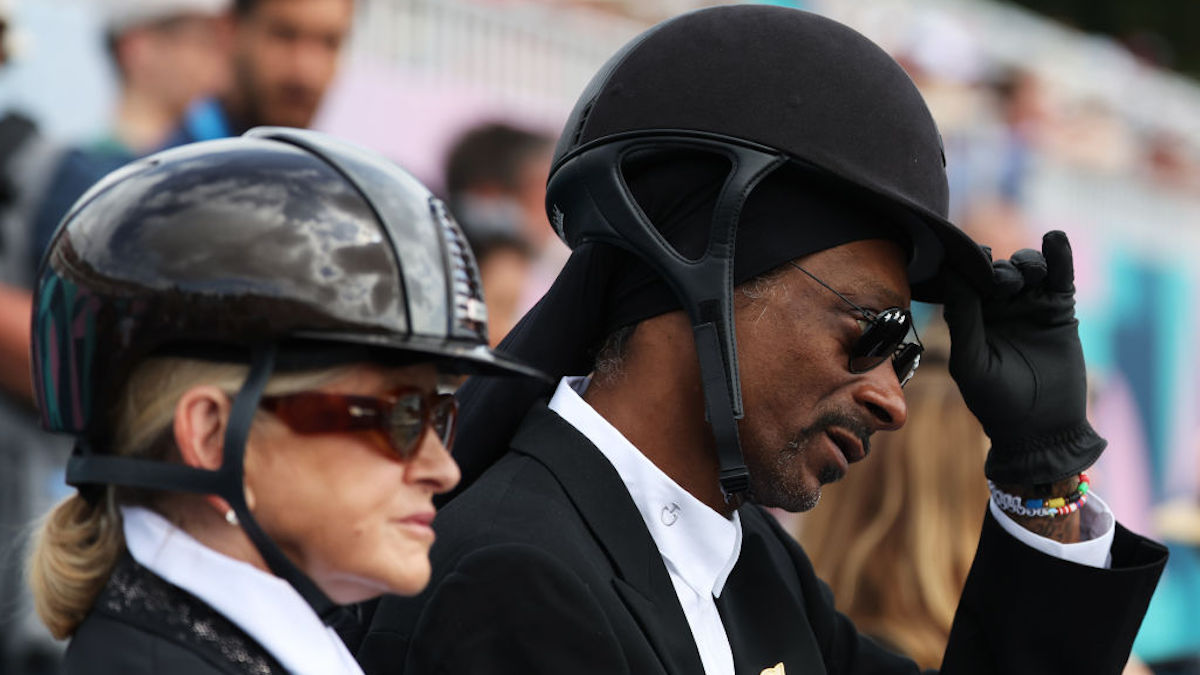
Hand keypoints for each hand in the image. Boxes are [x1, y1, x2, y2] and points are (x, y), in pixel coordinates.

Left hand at [942, 231, 1104, 484]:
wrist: (1041, 429)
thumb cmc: (995, 402)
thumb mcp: (971, 361)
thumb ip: (964, 319)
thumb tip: (954, 275)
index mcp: (969, 318)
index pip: (964, 282)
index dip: (966, 267)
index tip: (968, 257)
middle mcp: (996, 308)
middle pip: (996, 270)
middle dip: (998, 269)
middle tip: (1002, 284)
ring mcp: (1029, 307)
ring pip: (1027, 269)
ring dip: (1025, 263)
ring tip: (1028, 274)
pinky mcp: (1059, 310)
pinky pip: (1060, 277)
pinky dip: (1059, 256)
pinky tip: (1055, 239)